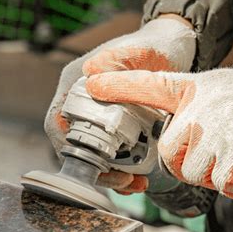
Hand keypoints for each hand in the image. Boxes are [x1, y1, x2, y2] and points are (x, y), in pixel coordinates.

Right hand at [44, 16, 194, 193]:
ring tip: (135, 184)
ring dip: (110, 174)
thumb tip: (90, 74)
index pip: (59, 121)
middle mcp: (81, 101)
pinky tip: (138, 178)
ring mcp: (96, 115)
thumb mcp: (141, 50)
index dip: (72, 147)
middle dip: (96, 170)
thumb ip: (118, 59)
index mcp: (76, 81)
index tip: (98, 163)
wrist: (173, 50)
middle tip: (125, 182)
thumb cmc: (156, 47)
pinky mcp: (112, 125)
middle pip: (74, 145)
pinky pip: (109, 153)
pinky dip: (121, 169)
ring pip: (92, 153)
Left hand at [85, 68, 232, 198]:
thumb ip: (205, 114)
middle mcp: (205, 103)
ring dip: (217, 177)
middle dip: (188, 167)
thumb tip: (186, 144)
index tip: (91, 83)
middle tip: (217, 165)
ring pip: (193, 171)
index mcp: (202, 88)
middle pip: (169, 152)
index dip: (120, 85)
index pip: (153, 84)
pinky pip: (221, 183)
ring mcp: (220, 124)